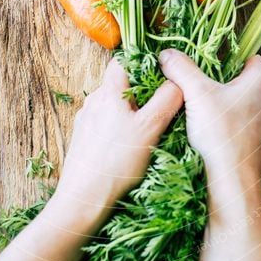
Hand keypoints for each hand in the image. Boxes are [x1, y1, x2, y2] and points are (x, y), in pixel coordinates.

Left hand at [45, 59, 182, 234]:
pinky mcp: (84, 140)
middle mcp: (93, 102)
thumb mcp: (150, 128)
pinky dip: (120, 129)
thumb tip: (177, 81)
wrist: (83, 199)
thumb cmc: (117, 163)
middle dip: (142, 92)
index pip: (123, 60)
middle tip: (161, 108)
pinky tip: (130, 148)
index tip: (162, 76)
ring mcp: (86, 121)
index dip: (143, 63)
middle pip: (120, 84)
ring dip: (131, 112)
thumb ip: (166, 100)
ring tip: (148, 131)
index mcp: (108, 93)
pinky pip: (106, 124)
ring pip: (114, 106)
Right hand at [159, 50, 260, 220]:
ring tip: (207, 116)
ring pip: (249, 109)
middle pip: (249, 84)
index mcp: (259, 84)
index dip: (233, 59)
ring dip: (232, 109)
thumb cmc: (219, 134)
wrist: (233, 181)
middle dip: (227, 85)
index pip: (253, 59)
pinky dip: (234, 131)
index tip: (213, 66)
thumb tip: (167, 54)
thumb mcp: (195, 94)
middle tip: (204, 90)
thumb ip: (181, 69)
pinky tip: (215, 138)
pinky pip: (248, 132)